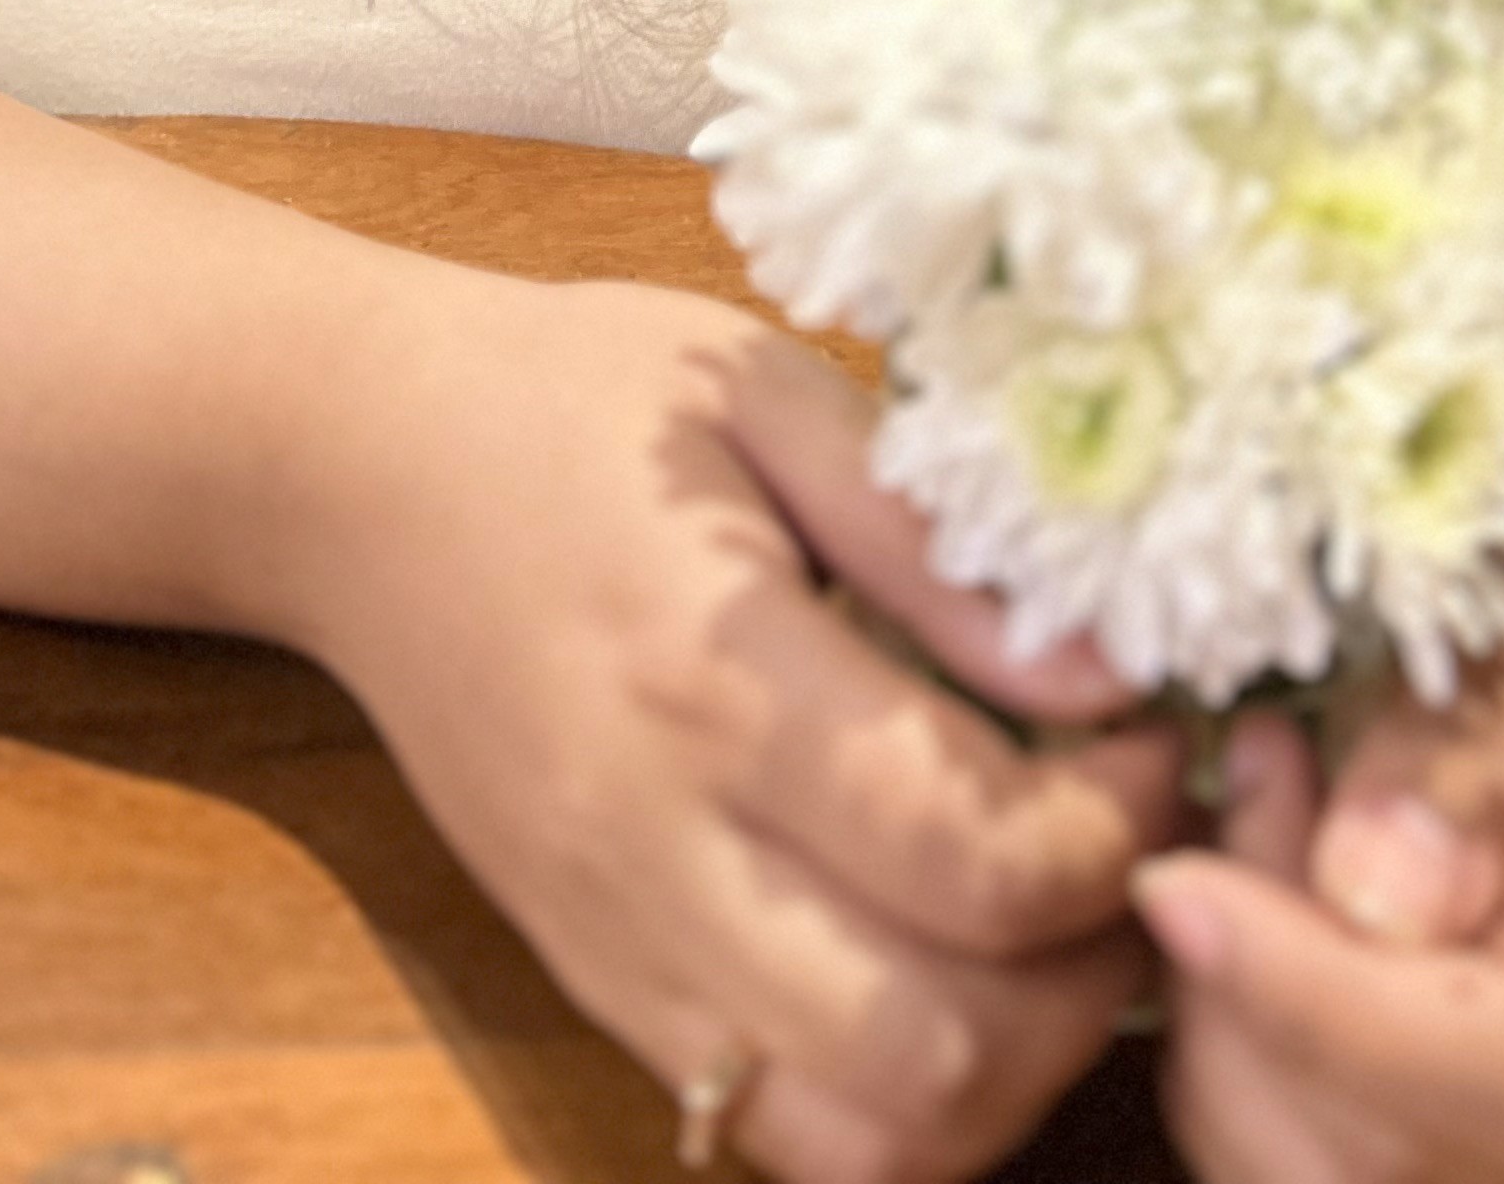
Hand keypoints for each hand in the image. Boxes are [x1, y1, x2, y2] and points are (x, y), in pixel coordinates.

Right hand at [294, 270, 1184, 1183]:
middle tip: (1119, 846)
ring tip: (1042, 924)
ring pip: (861, 1138)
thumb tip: (1107, 674)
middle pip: (936, 1054)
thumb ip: (932, 543)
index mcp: (711, 677)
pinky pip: (770, 1131)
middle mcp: (657, 847)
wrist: (349, 468)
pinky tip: (933, 966)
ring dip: (1004, 1070)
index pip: (977, 858)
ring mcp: (613, 942)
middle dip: (1088, 978)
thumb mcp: (759, 393)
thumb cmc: (563, 399)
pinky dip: (891, 1101)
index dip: (1121, 824)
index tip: (1154, 733)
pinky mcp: (592, 983)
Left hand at [1133, 538, 1503, 1183]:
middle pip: (1405, 1163)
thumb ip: (1483, 740)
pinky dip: (1244, 1039)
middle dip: (1254, 994)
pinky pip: (1318, 1155)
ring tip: (1268, 793)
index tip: (1174, 883)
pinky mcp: (1501, 1145)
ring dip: (1232, 1012)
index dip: (1321, 1009)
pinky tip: (1269, 877)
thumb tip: (1367, 894)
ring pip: (1331, 1177)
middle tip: (1255, 765)